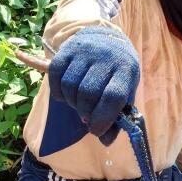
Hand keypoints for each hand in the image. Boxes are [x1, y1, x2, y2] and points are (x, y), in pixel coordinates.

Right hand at [17, 27, 139, 144]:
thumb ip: (116, 119)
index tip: (96, 131)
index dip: (103, 118)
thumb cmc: (117, 74)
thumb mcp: (125, 94)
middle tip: (87, 116)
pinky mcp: (67, 49)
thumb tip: (105, 140)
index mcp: (126, 70)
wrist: (107, 40)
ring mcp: (85, 51)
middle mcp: (106, 57)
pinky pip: (55, 75)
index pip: (113, 96)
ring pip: (70, 85)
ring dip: (71, 102)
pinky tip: (65, 95)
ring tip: (78, 103)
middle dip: (85, 112)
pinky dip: (58, 92)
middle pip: (88, 93)